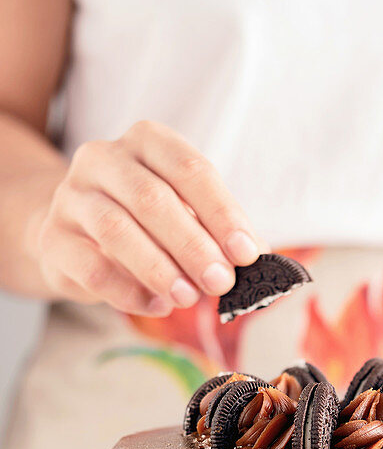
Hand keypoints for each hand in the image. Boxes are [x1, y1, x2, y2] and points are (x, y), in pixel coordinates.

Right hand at [35, 120, 262, 314]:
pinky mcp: (52, 238)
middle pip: (153, 199)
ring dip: (160, 269)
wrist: (74, 231)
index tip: (247, 253)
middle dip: (193, 246)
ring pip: (117, 230)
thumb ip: (220, 233)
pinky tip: (156, 307)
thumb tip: (264, 261)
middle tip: (221, 282)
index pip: (190, 170)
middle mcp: (103, 159)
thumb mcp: (186, 215)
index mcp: (147, 142)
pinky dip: (128, 291)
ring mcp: (72, 196)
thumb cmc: (146, 221)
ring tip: (189, 298)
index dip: (222, 213)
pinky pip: (90, 267)